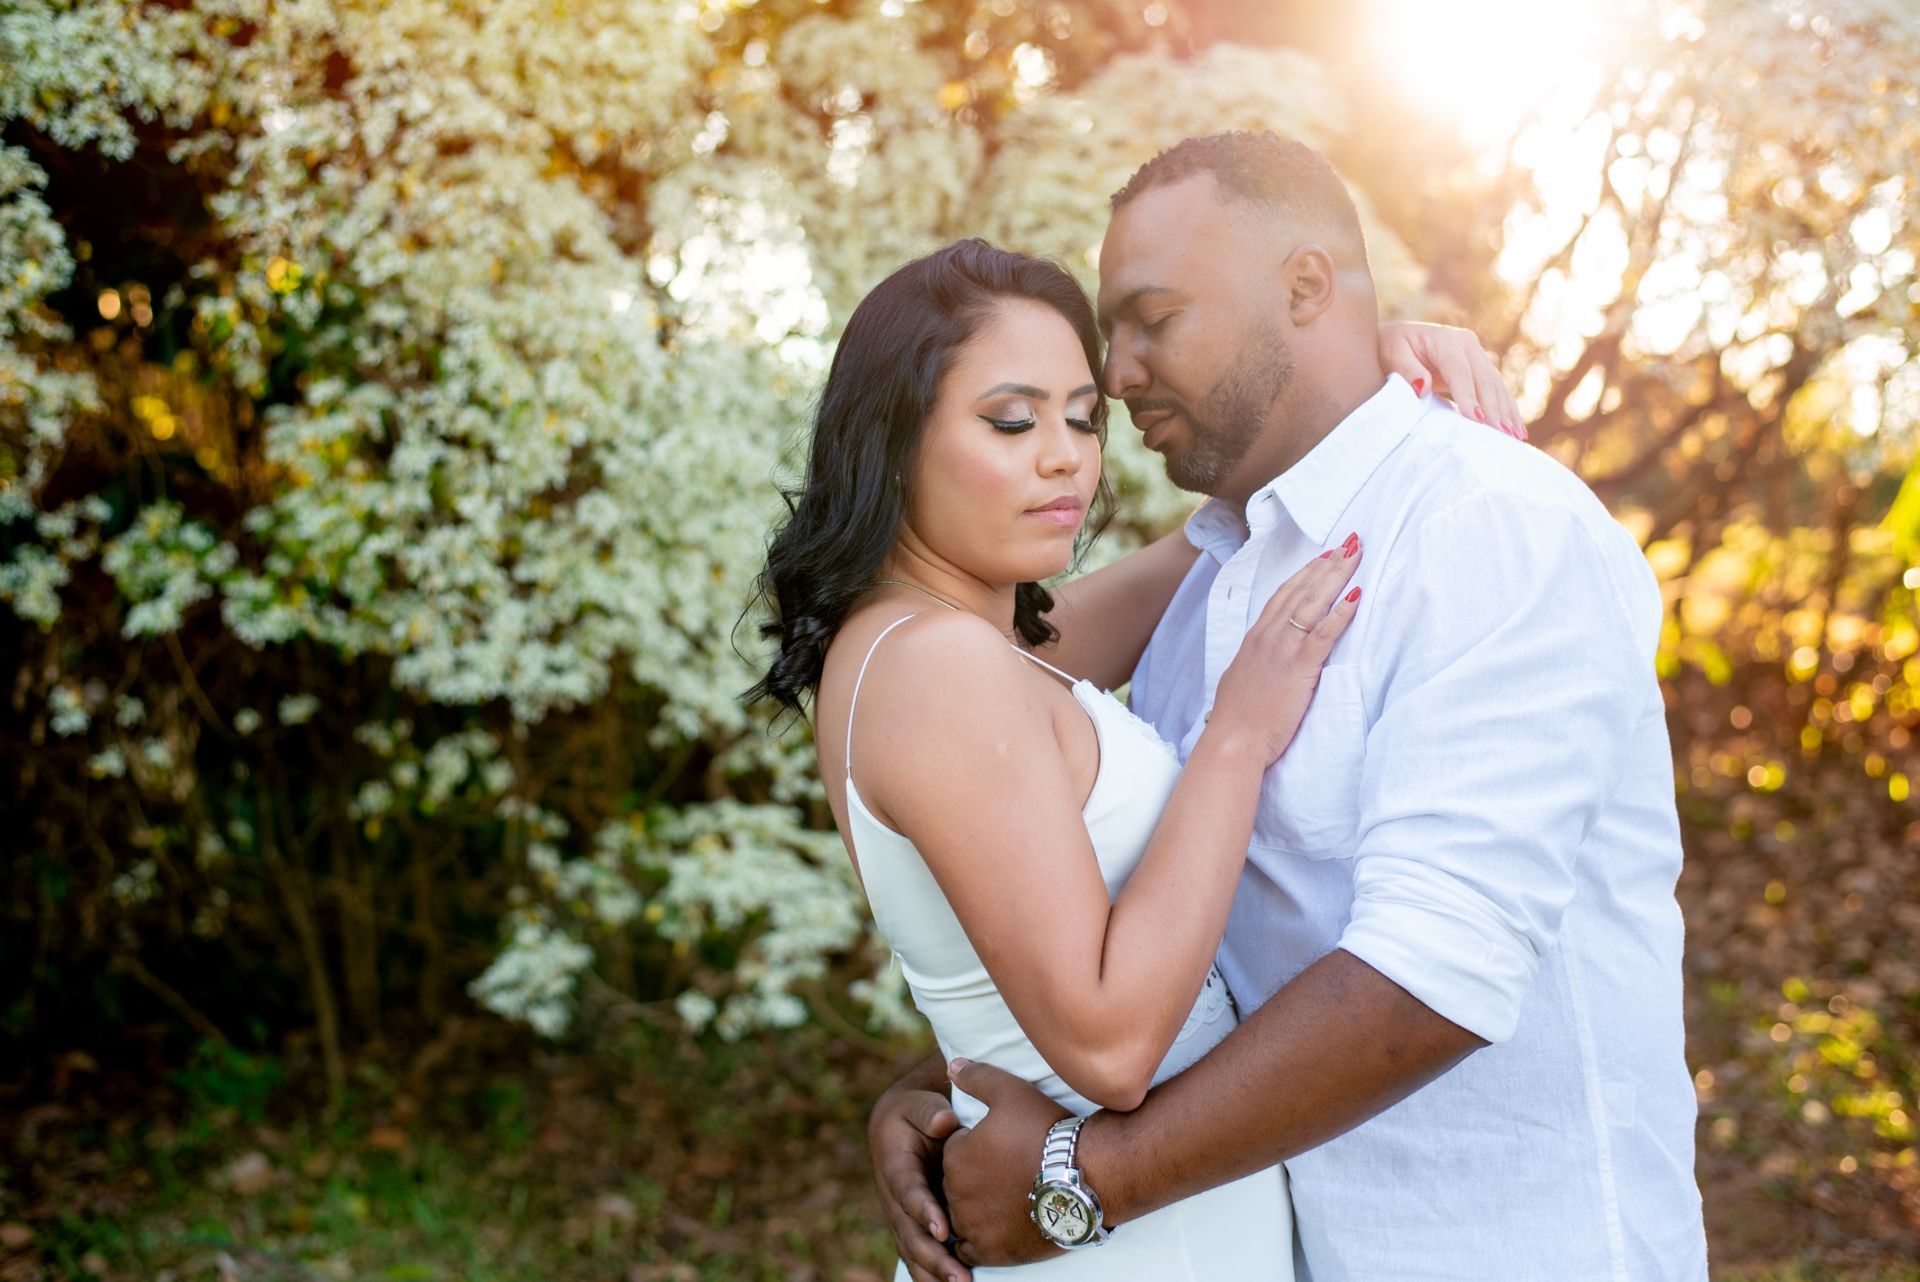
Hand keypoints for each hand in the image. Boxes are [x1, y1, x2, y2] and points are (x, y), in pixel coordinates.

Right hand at [870, 1075, 967, 1281]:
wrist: (904, 1122)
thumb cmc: (918, 1111)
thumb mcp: (921, 1103)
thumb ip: (931, 1111)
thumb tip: (945, 1122)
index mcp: (895, 1166)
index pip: (907, 1191)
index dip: (922, 1211)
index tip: (942, 1230)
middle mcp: (894, 1198)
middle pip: (909, 1234)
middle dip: (933, 1258)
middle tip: (959, 1277)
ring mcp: (903, 1215)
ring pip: (914, 1250)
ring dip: (935, 1272)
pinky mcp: (915, 1225)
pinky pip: (922, 1254)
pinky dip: (935, 1273)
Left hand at [943, 1059, 1072, 1268]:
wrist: (1086, 1176)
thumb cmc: (1047, 1131)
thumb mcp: (1011, 1092)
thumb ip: (977, 1077)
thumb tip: (952, 1064)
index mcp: (955, 1155)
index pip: (955, 1151)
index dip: (976, 1147)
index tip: (1001, 1147)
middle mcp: (955, 1192)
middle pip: (957, 1184)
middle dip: (975, 1178)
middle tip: (1008, 1172)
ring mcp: (972, 1224)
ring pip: (962, 1215)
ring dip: (976, 1209)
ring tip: (1008, 1198)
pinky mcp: (990, 1250)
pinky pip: (971, 1247)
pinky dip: (982, 1238)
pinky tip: (1001, 1226)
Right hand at [1207, 534, 1363, 762]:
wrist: (1233, 741)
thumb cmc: (1237, 719)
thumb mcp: (1240, 681)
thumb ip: (1254, 665)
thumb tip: (1259, 663)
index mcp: (1255, 639)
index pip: (1283, 595)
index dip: (1305, 573)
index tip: (1323, 556)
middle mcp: (1268, 636)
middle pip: (1301, 590)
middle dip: (1327, 564)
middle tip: (1349, 542)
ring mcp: (1283, 649)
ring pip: (1313, 602)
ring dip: (1337, 576)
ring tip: (1356, 554)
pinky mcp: (1299, 666)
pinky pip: (1324, 633)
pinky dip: (1341, 613)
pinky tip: (1357, 596)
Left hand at [1377, 320, 1526, 438]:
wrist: (1396, 339)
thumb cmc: (1390, 348)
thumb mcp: (1391, 354)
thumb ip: (1406, 370)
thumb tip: (1422, 387)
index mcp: (1446, 339)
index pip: (1460, 372)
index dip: (1469, 396)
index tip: (1477, 419)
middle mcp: (1466, 344)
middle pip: (1484, 380)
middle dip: (1495, 409)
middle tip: (1503, 435)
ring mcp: (1476, 354)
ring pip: (1495, 386)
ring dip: (1507, 412)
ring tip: (1515, 437)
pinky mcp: (1479, 367)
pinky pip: (1495, 390)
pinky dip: (1506, 409)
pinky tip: (1515, 429)